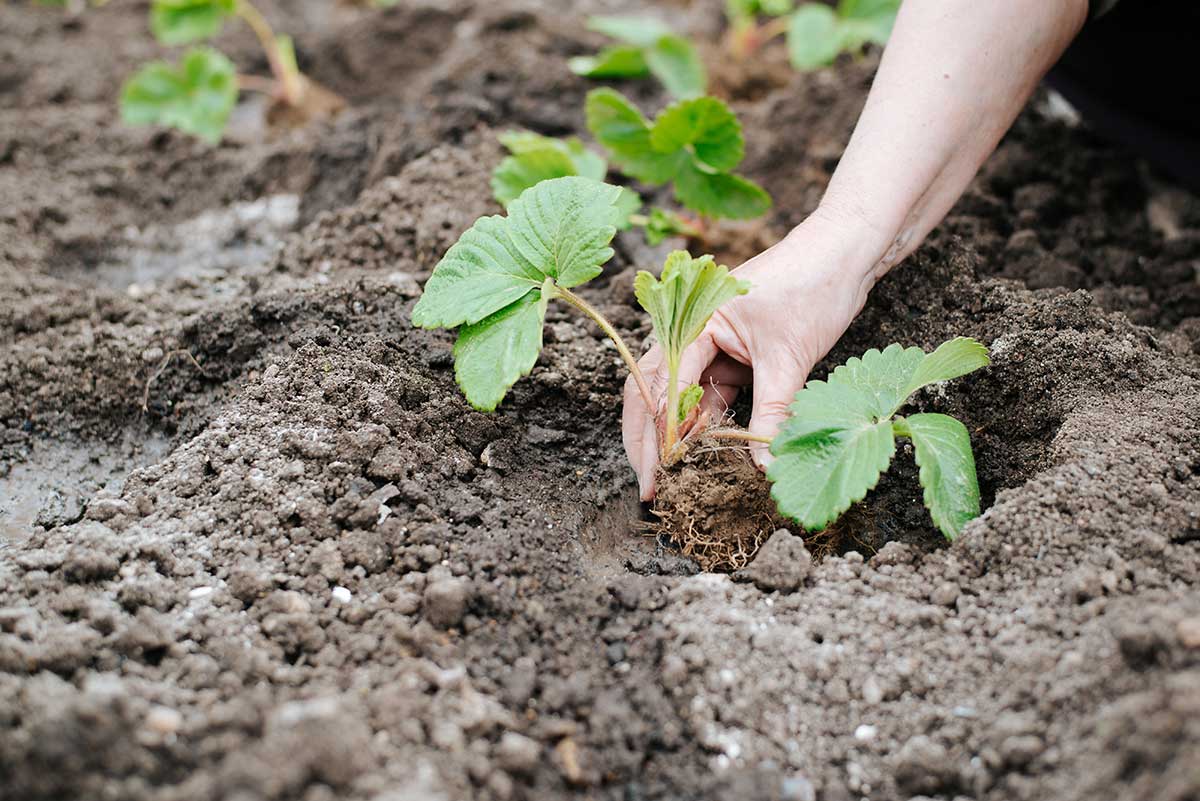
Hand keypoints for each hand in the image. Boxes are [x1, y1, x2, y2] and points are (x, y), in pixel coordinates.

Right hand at [622, 211, 883, 499]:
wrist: (846, 252)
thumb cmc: (813, 286)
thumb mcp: (791, 357)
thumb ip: (772, 412)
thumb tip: (763, 465)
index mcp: (694, 322)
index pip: (663, 387)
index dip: (656, 435)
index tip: (655, 476)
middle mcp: (694, 332)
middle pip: (655, 392)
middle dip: (648, 441)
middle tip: (647, 487)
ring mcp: (714, 344)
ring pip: (683, 397)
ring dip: (677, 436)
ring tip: (670, 479)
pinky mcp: (737, 355)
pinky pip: (713, 394)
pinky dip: (707, 424)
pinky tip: (704, 455)